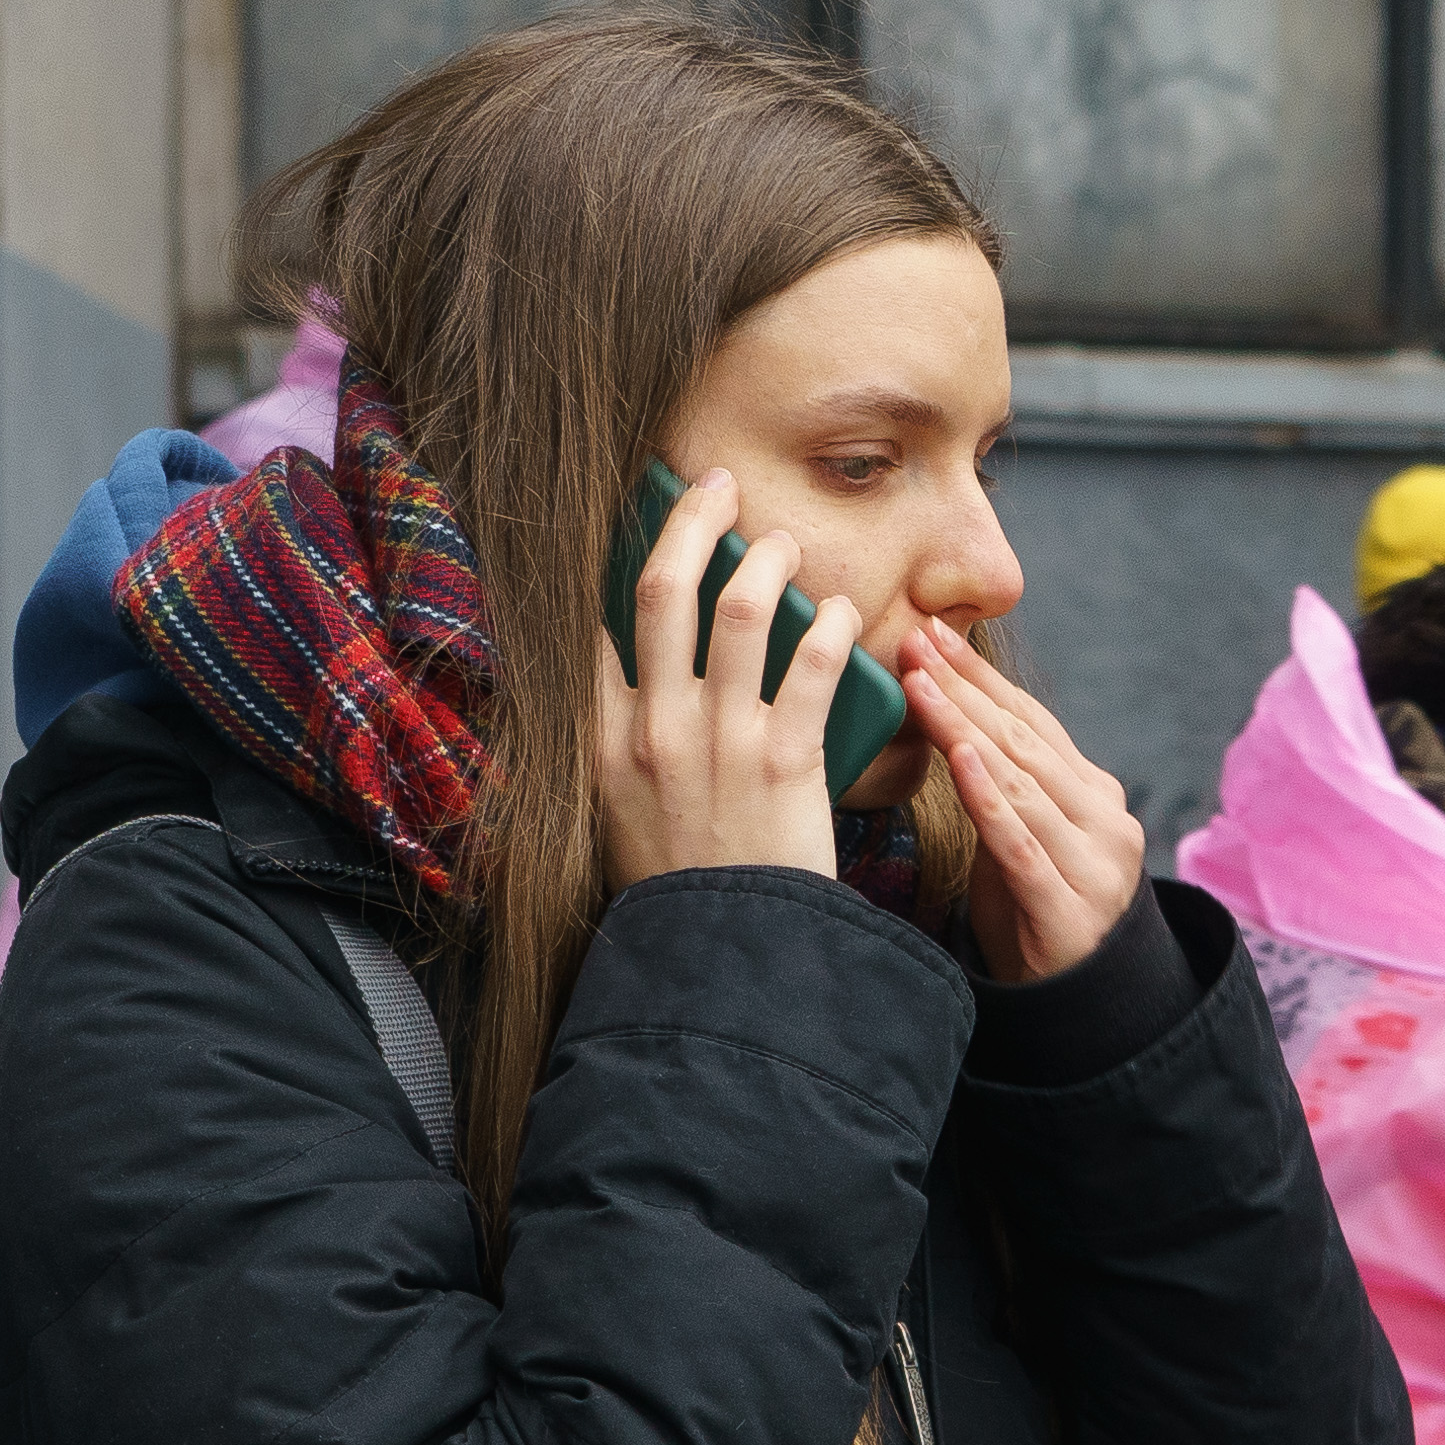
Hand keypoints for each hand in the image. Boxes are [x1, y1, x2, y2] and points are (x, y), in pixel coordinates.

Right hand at [590, 469, 862, 890]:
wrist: (725, 956)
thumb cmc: (679, 887)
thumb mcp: (617, 813)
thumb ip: (619, 743)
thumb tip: (630, 676)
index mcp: (605, 740)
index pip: (601, 622)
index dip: (626, 556)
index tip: (655, 523)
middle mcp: (655, 728)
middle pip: (664, 588)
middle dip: (693, 520)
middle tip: (720, 487)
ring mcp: (720, 741)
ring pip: (743, 609)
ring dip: (770, 560)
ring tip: (786, 546)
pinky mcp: (785, 761)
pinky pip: (817, 664)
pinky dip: (834, 625)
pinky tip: (843, 613)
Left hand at [904, 623, 1148, 984]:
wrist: (1077, 1006)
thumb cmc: (1035, 913)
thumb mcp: (1020, 837)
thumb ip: (1002, 784)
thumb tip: (949, 717)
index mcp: (1092, 794)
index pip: (1031, 722)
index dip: (980, 677)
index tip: (934, 633)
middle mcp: (1103, 818)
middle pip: (1024, 741)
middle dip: (965, 688)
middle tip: (917, 640)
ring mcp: (1093, 862)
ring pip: (1021, 782)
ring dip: (966, 728)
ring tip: (923, 685)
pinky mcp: (1069, 908)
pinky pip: (1022, 843)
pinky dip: (991, 798)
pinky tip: (963, 759)